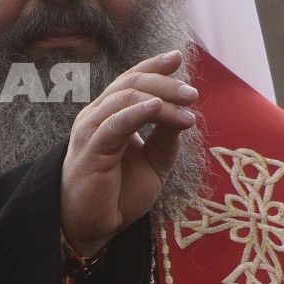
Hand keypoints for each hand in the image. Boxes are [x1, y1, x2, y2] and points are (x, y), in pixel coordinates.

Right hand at [59, 50, 198, 256]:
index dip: (153, 66)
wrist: (92, 227)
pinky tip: (157, 109)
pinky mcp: (91, 148)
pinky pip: (115, 123)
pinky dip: (137, 112)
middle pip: (130, 84)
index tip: (177, 57)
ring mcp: (91, 129)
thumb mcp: (154, 162)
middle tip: (192, 93)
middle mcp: (97, 116)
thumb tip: (185, 114)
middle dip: (164, 82)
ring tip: (187, 106)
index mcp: (110, 115)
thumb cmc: (118, 194)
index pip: (131, 81)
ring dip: (160, 98)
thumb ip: (167, 138)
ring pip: (125, 98)